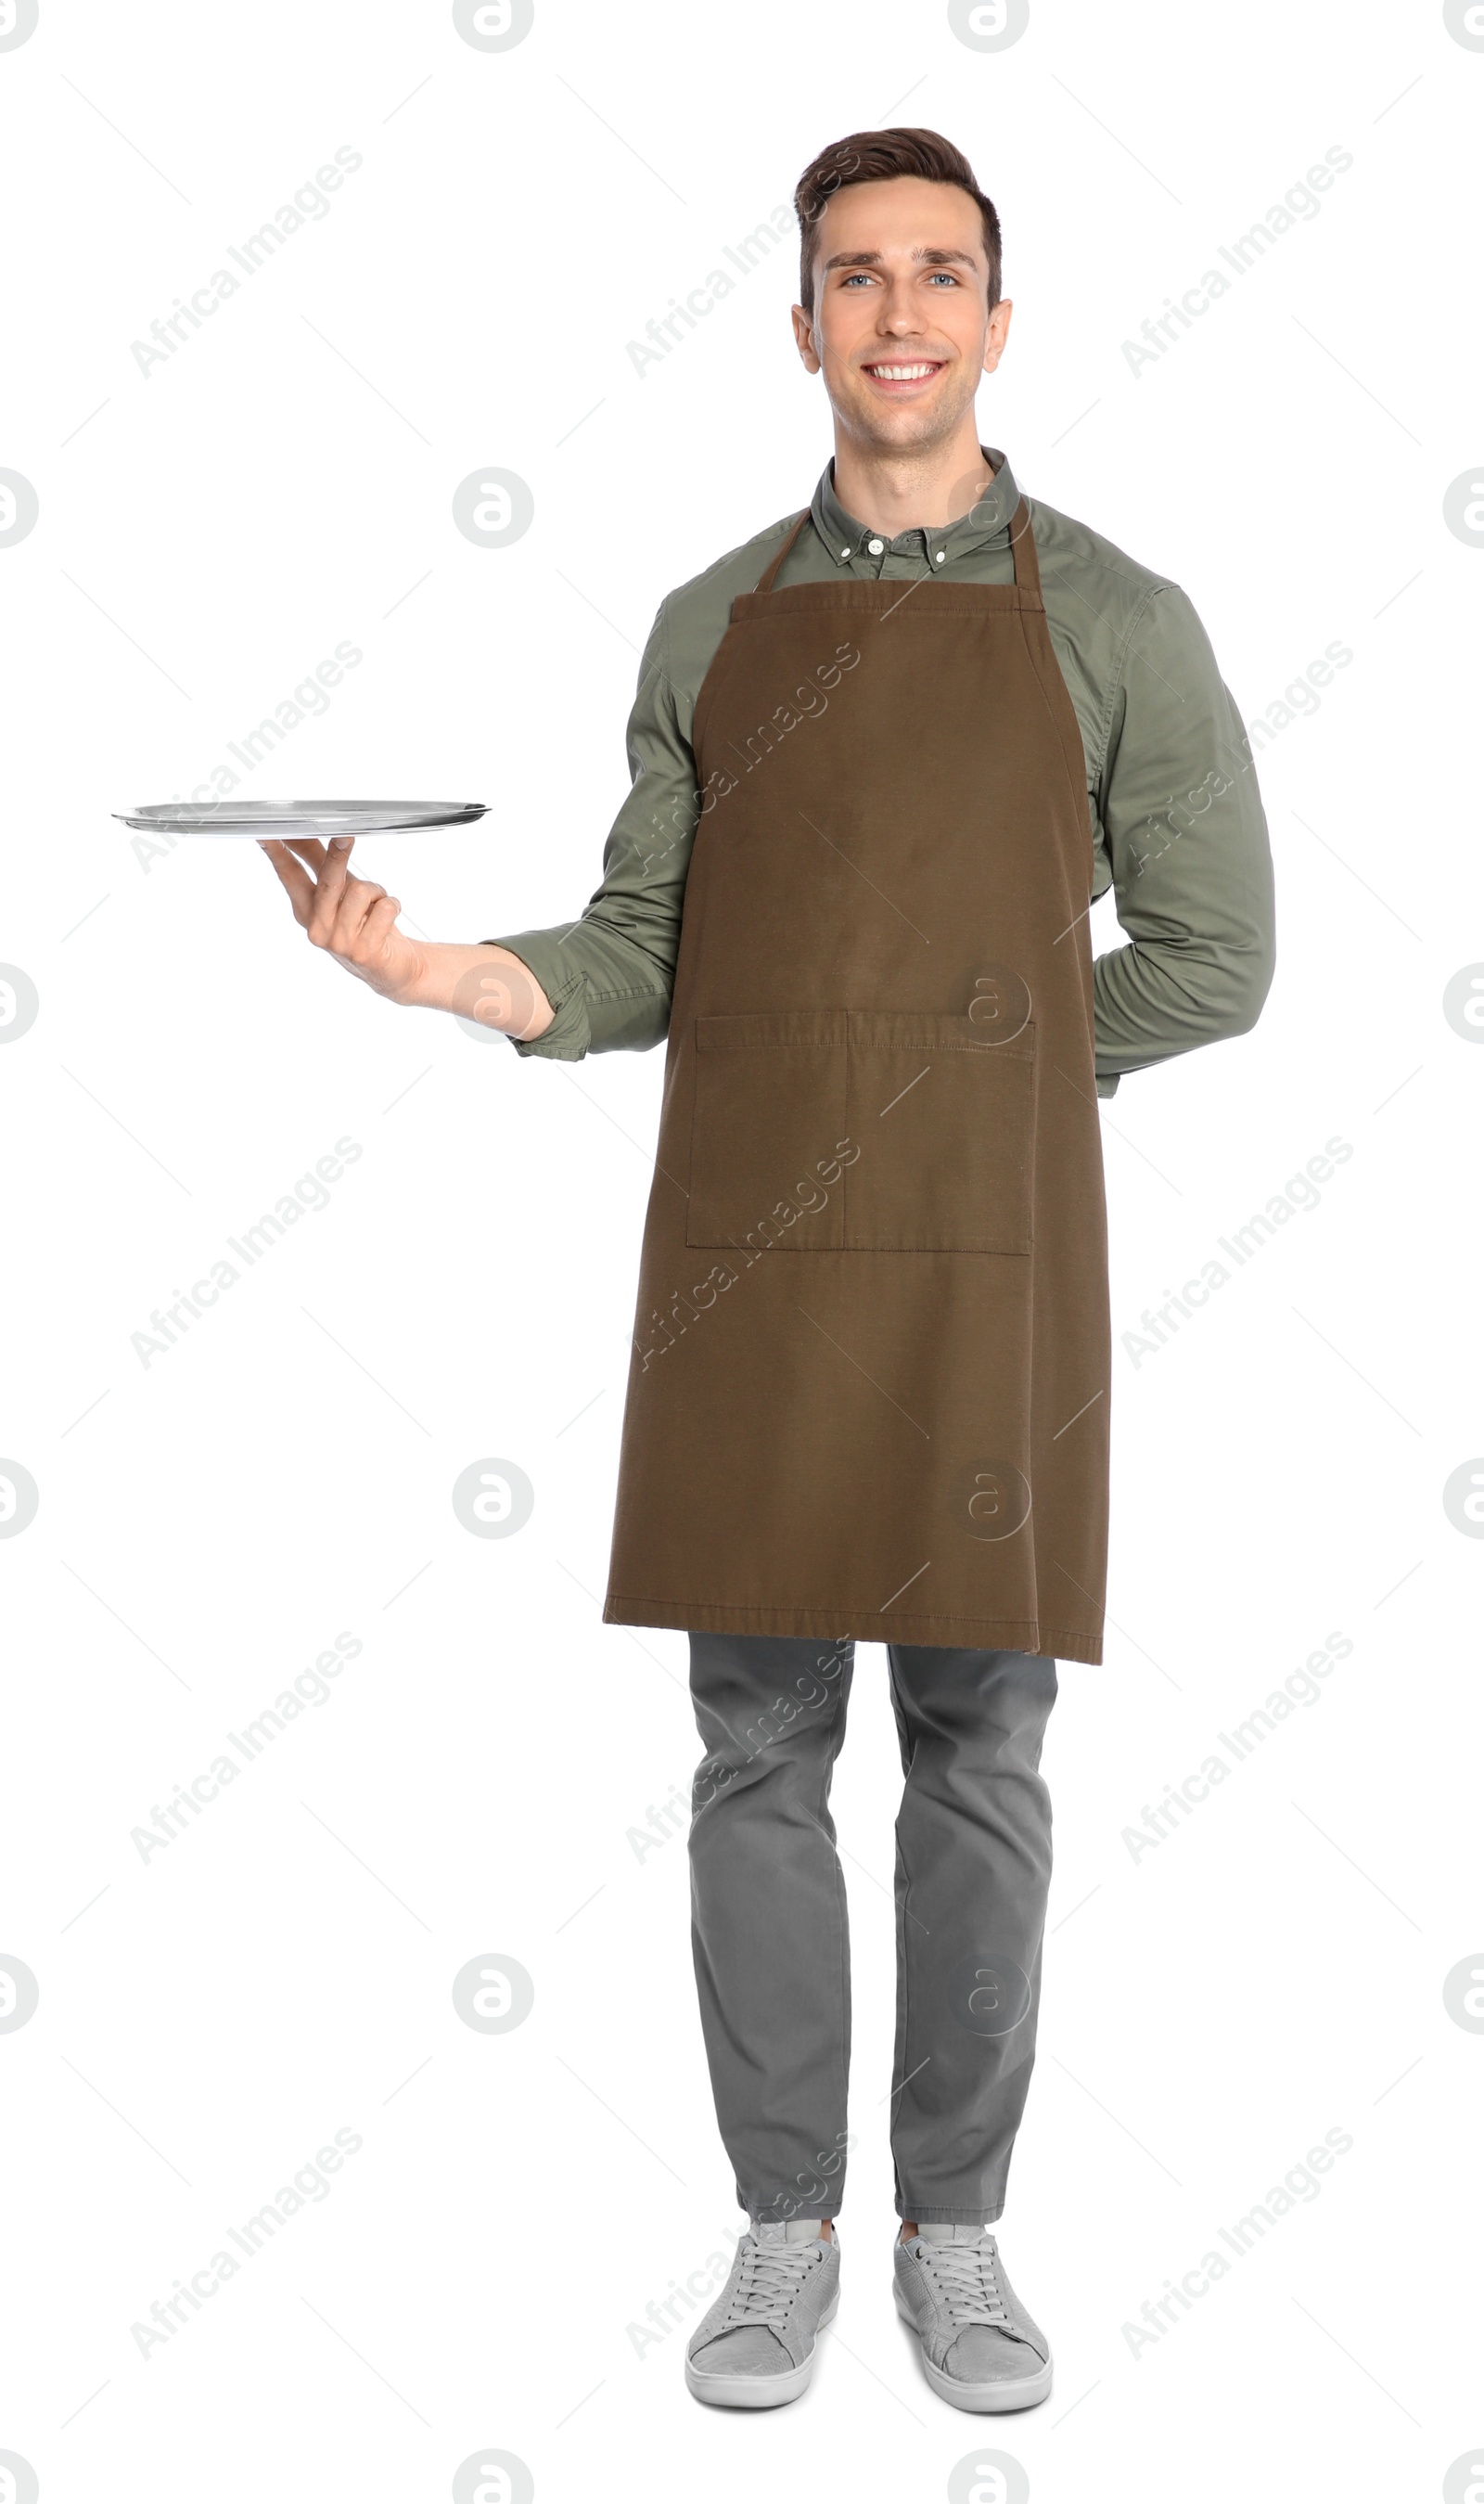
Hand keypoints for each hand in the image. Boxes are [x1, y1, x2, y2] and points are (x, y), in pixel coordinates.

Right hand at [260, 835, 426, 1005]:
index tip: (266, 834)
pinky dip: (393, 905)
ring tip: (377, 905)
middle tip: (345, 835)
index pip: (289, 874)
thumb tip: (301, 829)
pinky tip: (388, 918)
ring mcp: (338, 941)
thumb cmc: (363, 923)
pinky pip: (385, 908)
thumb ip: (320, 862)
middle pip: (327, 880)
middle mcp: (317, 926)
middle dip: (338, 855)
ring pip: (362, 891)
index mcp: (305, 909)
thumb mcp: (340, 891)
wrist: (392, 969)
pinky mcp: (363, 951)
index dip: (278, 853)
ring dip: (378, 891)